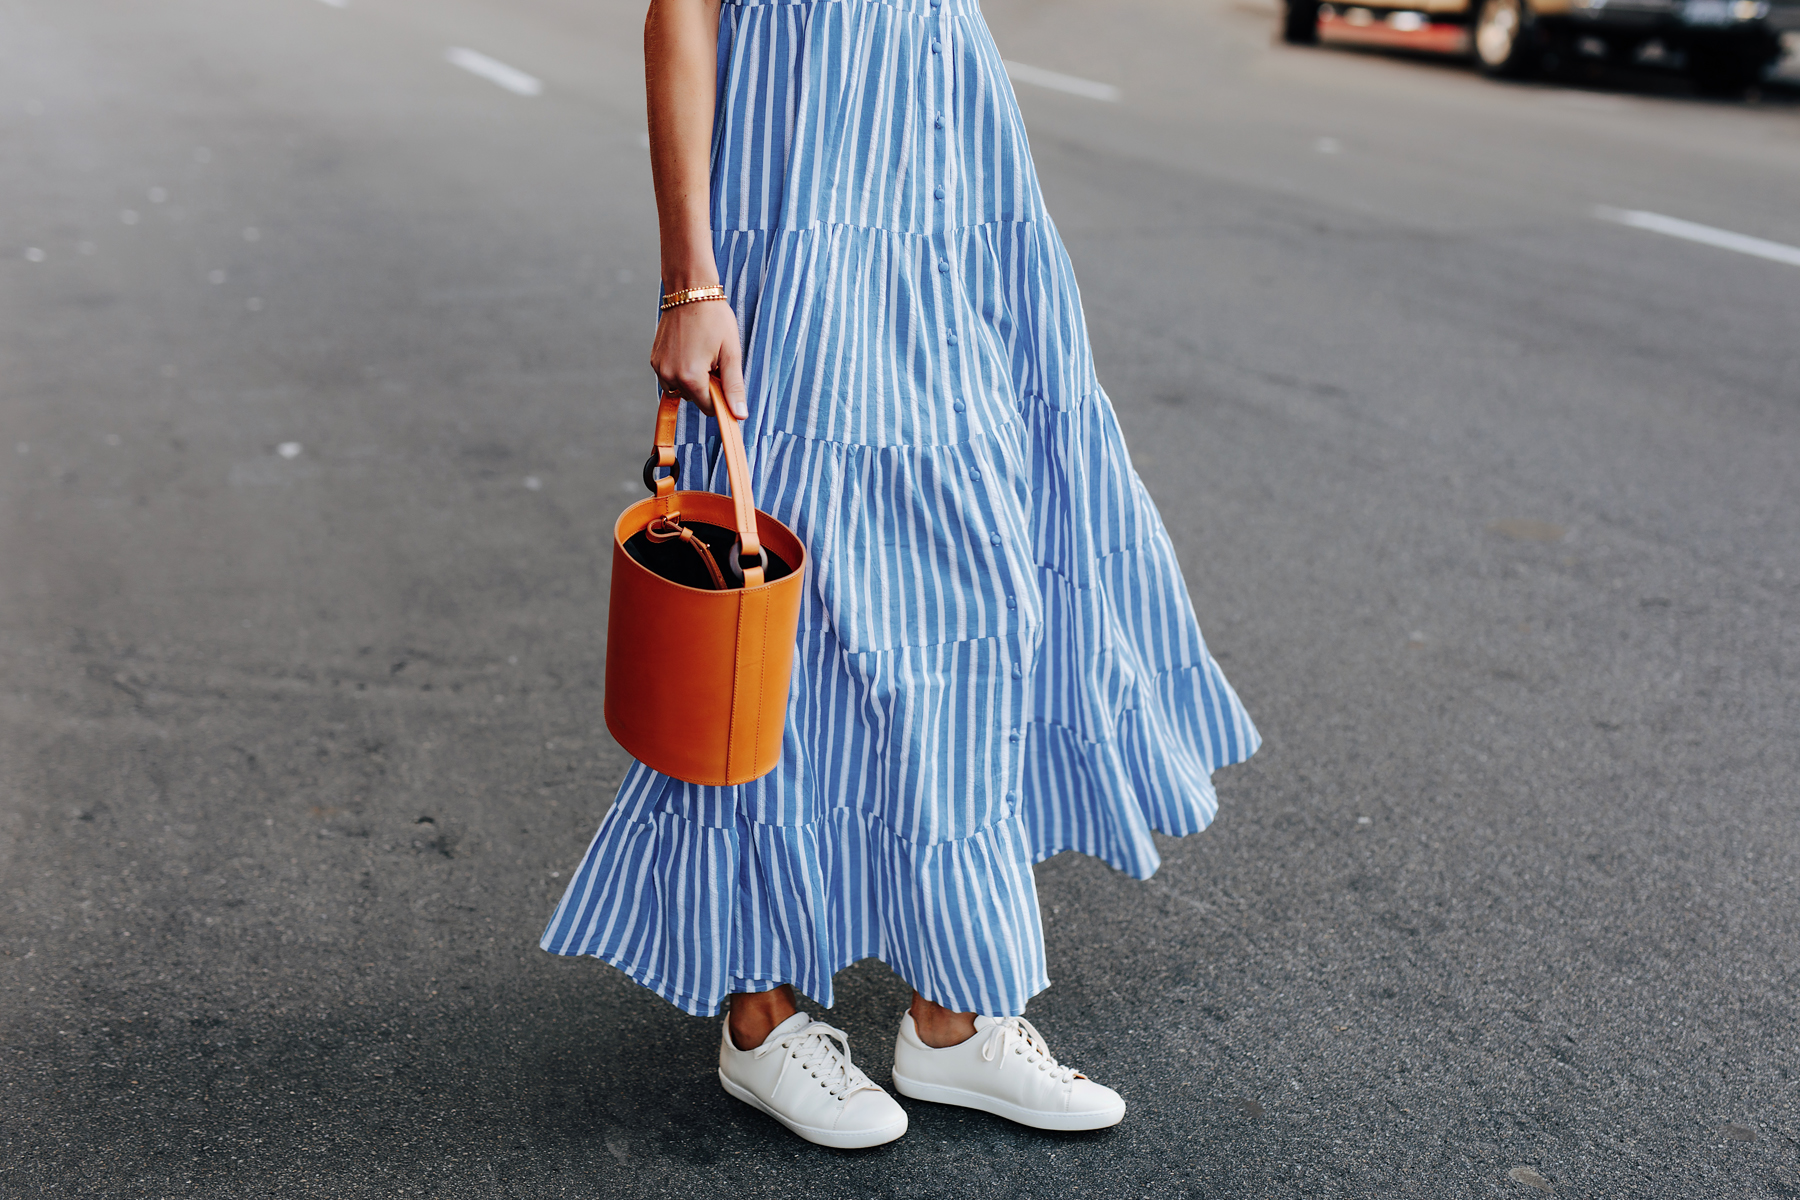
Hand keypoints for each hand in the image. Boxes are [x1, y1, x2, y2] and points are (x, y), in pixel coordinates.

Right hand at [650, 297, 747, 419]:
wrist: (690, 291)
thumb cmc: (714, 318)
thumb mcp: (730, 353)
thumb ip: (734, 387)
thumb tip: (739, 415)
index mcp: (691, 377)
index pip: (709, 407)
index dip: (721, 396)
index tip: (726, 379)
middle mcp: (670, 376)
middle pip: (695, 399)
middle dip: (707, 386)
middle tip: (714, 360)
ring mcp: (659, 368)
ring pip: (681, 390)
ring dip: (693, 380)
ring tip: (701, 354)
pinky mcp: (654, 360)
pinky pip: (670, 377)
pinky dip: (681, 371)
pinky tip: (689, 351)